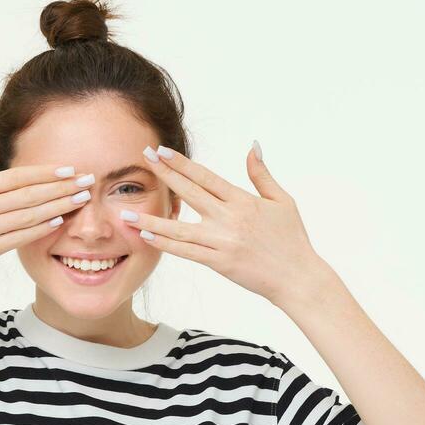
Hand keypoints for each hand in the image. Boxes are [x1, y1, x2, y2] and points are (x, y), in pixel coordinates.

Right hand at [0, 130, 92, 287]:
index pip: (17, 177)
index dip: (46, 172)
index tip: (68, 168)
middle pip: (30, 194)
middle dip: (62, 186)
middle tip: (89, 180)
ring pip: (29, 216)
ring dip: (58, 206)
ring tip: (81, 200)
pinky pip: (16, 239)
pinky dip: (38, 230)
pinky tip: (57, 222)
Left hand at [121, 142, 325, 304]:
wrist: (297, 277)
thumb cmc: (291, 239)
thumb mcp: (282, 201)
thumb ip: (262, 174)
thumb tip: (252, 146)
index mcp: (243, 201)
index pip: (206, 177)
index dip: (182, 163)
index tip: (162, 151)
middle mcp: (229, 219)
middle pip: (190, 193)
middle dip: (164, 175)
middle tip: (143, 159)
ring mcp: (222, 242)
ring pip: (180, 229)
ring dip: (152, 220)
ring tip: (127, 214)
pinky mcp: (219, 263)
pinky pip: (187, 252)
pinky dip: (166, 244)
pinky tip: (147, 237)